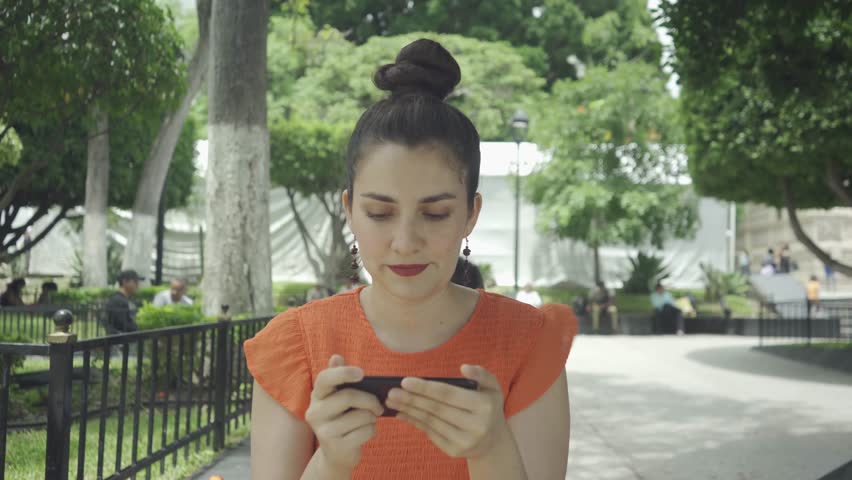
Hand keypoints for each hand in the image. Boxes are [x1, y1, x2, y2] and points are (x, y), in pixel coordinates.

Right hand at [304, 355, 384, 471]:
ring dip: (372, 417)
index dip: (343, 373)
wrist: (337, 454)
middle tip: (379, 406)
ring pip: (361, 416)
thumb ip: (339, 378)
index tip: (362, 373)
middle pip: (349, 396)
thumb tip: (336, 357)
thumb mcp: (339, 398)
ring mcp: (324, 431)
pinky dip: (371, 430)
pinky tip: (365, 432)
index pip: (324, 379)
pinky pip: (365, 431)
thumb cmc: (342, 419)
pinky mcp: (336, 446)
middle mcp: (314, 412)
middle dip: (370, 400)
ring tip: (368, 420)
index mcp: (316, 396)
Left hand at [386, 365, 507, 458]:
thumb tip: (464, 367)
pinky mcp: (454, 451)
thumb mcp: (492, 387)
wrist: (493, 441)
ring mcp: (465, 441)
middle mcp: (476, 426)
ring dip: (409, 410)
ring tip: (392, 401)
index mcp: (484, 406)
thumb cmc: (488, 407)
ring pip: (430, 422)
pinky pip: (430, 433)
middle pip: (436, 409)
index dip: (425, 388)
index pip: (448, 395)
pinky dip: (414, 422)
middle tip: (391, 392)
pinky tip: (402, 413)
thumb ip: (481, 374)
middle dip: (411, 399)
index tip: (405, 381)